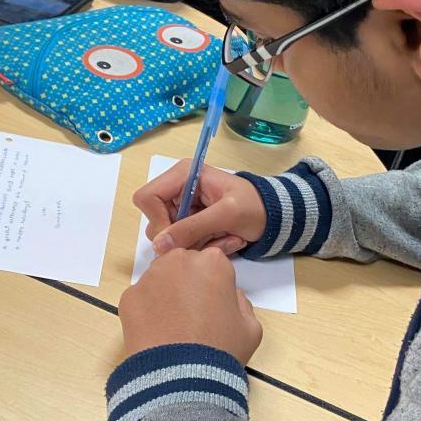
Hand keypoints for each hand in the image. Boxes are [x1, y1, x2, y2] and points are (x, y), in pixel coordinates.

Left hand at [119, 247, 262, 363]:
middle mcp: (179, 261)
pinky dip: (147, 312)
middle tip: (192, 315)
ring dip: (165, 295)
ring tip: (173, 327)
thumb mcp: (251, 327)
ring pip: (160, 280)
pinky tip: (157, 334)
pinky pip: (141, 299)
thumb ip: (241, 302)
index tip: (213, 304)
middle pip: (183, 266)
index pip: (213, 264)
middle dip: (187, 284)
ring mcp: (150, 278)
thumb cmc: (221, 350)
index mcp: (213, 263)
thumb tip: (228, 297)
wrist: (182, 378)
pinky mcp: (129, 297)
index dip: (214, 284)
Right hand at [134, 161, 266, 255]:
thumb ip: (192, 228)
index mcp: (183, 174)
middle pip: (155, 221)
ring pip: (168, 236)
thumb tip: (159, 244)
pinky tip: (223, 240)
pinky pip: (182, 243)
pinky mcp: (188, 223)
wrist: (274, 216)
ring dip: (195, 243)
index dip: (157, 219)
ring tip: (222, 238)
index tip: (178, 236)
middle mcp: (177, 189)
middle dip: (181, 236)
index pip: (147, 198)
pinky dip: (202, 246)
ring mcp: (182, 208)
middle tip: (210, 239)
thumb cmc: (256, 206)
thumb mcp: (226, 215)